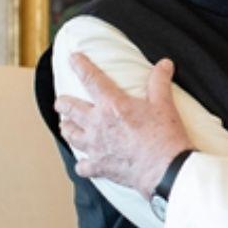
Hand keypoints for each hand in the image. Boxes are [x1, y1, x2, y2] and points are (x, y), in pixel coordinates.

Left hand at [54, 53, 192, 197]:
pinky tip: (84, 161)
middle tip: (62, 101)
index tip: (73, 58)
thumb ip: (160, 81)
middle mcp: (98, 124)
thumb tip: (164, 63)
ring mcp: (95, 146)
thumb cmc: (165, 136)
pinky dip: (82, 163)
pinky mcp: (99, 166)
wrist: (165, 169)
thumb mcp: (164, 104)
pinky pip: (81, 165)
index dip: (80, 66)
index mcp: (113, 105)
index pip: (91, 79)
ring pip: (69, 134)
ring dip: (67, 128)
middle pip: (69, 108)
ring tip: (67, 125)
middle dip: (63, 102)